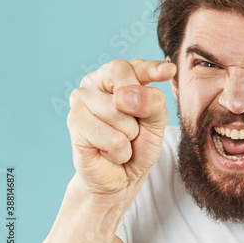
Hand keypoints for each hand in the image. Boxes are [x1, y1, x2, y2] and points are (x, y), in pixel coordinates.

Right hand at [67, 59, 175, 194]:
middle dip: (138, 110)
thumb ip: (151, 102)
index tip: (169, 71)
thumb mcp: (157, 120)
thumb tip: (123, 96)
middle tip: (133, 127)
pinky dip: (119, 151)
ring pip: (117, 111)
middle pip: (124, 80)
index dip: (151, 68)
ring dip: (129, 135)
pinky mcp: (74, 121)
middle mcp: (95, 82)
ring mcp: (81, 99)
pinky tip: (109, 152)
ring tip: (120, 141)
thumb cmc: (139, 143)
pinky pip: (112, 137)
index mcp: (118, 76)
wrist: (122, 176)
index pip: (135, 66)